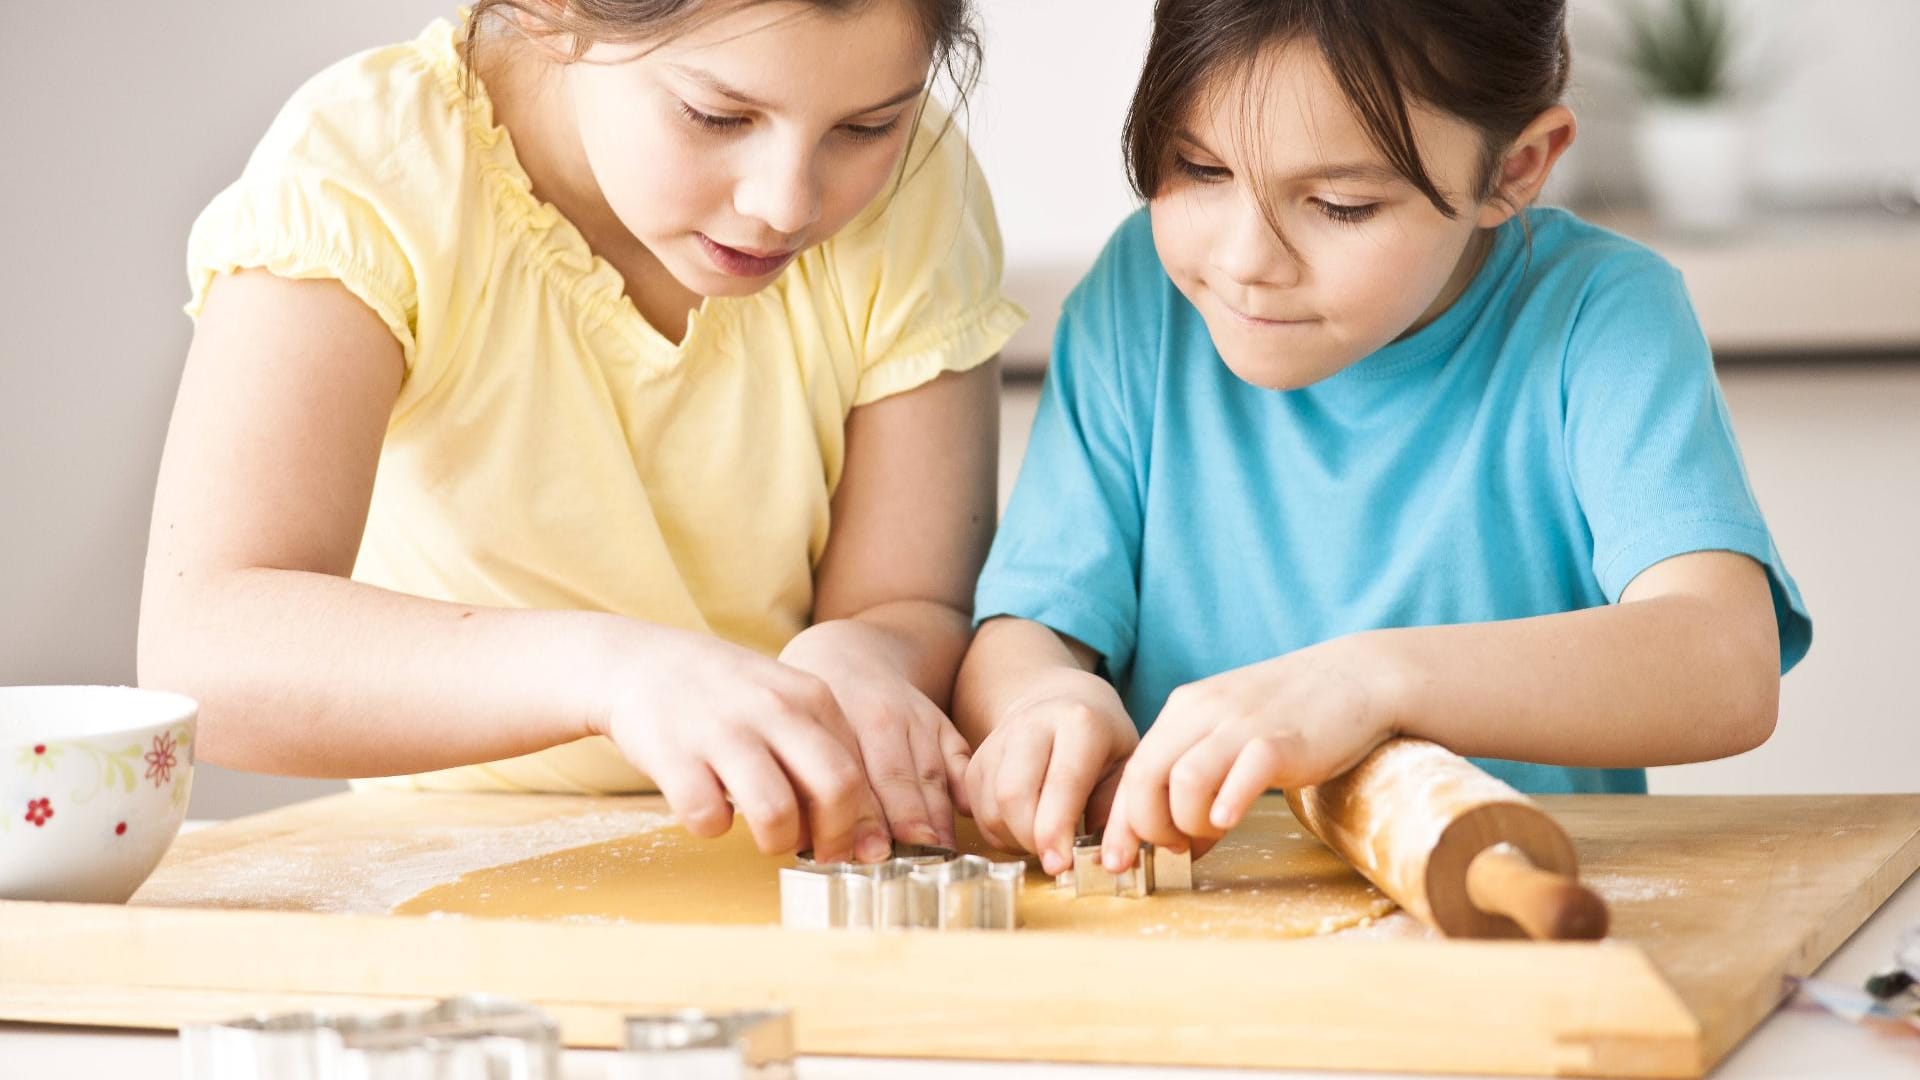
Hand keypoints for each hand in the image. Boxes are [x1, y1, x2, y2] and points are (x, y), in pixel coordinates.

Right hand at [596, 624, 890, 863]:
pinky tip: (708, 808)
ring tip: (764, 834)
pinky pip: (708, 819)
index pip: (860, 772)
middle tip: (815, 851)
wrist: (638, 662)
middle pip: (836, 789)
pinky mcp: (673, 755)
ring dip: (776, 842)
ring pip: (776, 814)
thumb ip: (821, 748)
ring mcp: (723, 730)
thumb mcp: (783, 700)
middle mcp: (773, 708)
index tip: (851, 847)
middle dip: (833, 837)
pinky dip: (712, 828)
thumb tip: (859, 822)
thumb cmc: (723, 696)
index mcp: (809, 696)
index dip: (860, 823)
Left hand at [779, 620, 972, 848]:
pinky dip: (964, 787)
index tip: (868, 856)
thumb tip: (802, 834)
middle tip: (906, 865)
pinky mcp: (940, 724)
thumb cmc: (809, 707)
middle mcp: (880, 717)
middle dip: (904, 826)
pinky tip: (967, 816)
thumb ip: (796, 776)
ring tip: (936, 856)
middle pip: (896, 780)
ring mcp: (915, 719)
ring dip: (934, 818)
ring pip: (929, 774)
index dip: (861, 821)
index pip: (851, 779)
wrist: (850, 652)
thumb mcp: (790, 729)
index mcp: (837, 719)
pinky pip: (958, 758)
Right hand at [965, 667, 1137, 875]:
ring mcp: (998, 740)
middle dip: (1029, 839)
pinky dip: (999, 832)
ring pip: (990, 806)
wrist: (1060, 700)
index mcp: (1080, 723)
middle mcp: (1031, 724)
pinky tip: (1025, 829)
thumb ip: (1120, 812)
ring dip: (1014, 839)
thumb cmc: (1102, 740)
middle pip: (1012, 794)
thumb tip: (1112, 862)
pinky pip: (977, 809)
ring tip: (1044, 842)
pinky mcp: (976, 760)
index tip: (1061, 866)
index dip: (1056, 830)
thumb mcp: (1127, 766)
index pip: (1061, 782)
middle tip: (1055, 860)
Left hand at [1101, 635, 1401, 871]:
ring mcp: (1240, 725)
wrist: (1357, 677)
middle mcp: (1202, 712)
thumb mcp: (1231, 737)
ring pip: (1183, 781)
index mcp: (1183, 711)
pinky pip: (1242, 774)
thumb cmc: (1293, 716)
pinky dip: (1228, 804)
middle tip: (1173, 849)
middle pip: (1143, 776)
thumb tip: (1183, 843)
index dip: (1120, 823)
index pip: (1132, 770)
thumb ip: (1202, 781)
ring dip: (1187, 822)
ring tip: (1210, 834)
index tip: (1117, 861)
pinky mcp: (1281, 741)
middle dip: (1147, 828)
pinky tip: (1230, 820)